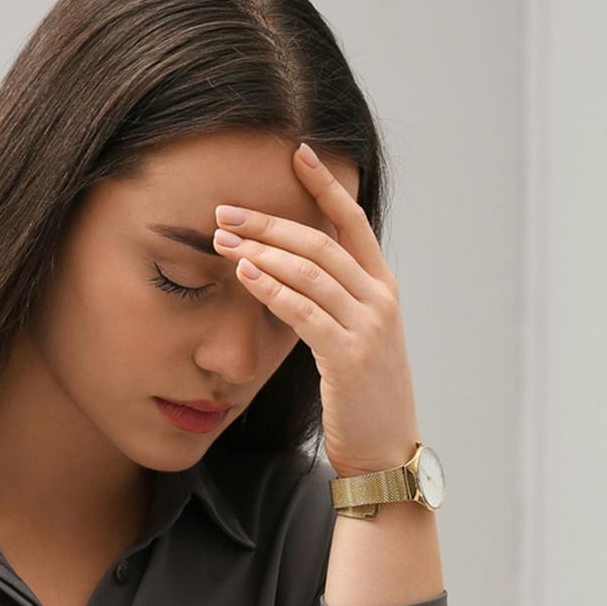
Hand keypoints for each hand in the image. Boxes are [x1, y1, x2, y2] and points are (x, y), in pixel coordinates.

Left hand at [213, 142, 422, 476]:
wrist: (385, 453)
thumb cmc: (362, 397)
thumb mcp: (356, 338)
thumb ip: (332, 300)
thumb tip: (287, 266)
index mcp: (384, 288)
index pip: (353, 222)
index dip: (325, 185)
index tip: (296, 152)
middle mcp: (382, 301)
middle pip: (321, 242)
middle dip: (270, 221)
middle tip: (225, 209)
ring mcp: (370, 328)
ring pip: (311, 271)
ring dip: (261, 250)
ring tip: (221, 239)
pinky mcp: (350, 358)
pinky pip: (305, 311)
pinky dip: (272, 288)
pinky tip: (244, 274)